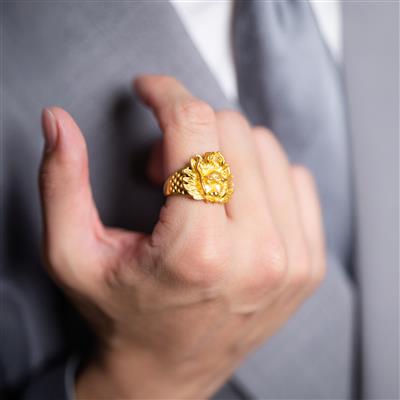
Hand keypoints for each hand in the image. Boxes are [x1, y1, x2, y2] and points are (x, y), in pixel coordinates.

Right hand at [39, 75, 325, 398]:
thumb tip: (58, 121)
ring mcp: (292, 258)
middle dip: (189, 135)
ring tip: (196, 192)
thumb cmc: (122, 315)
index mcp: (198, 250)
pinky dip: (258, 175)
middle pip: (231, 131)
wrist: (169, 372)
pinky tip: (231, 203)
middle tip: (164, 170)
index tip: (149, 90)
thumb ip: (62, 184)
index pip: (194, 129)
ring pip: (265, 147)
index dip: (167, 94)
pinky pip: (294, 177)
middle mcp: (257, 254)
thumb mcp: (74, 255)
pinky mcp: (308, 262)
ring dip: (223, 154)